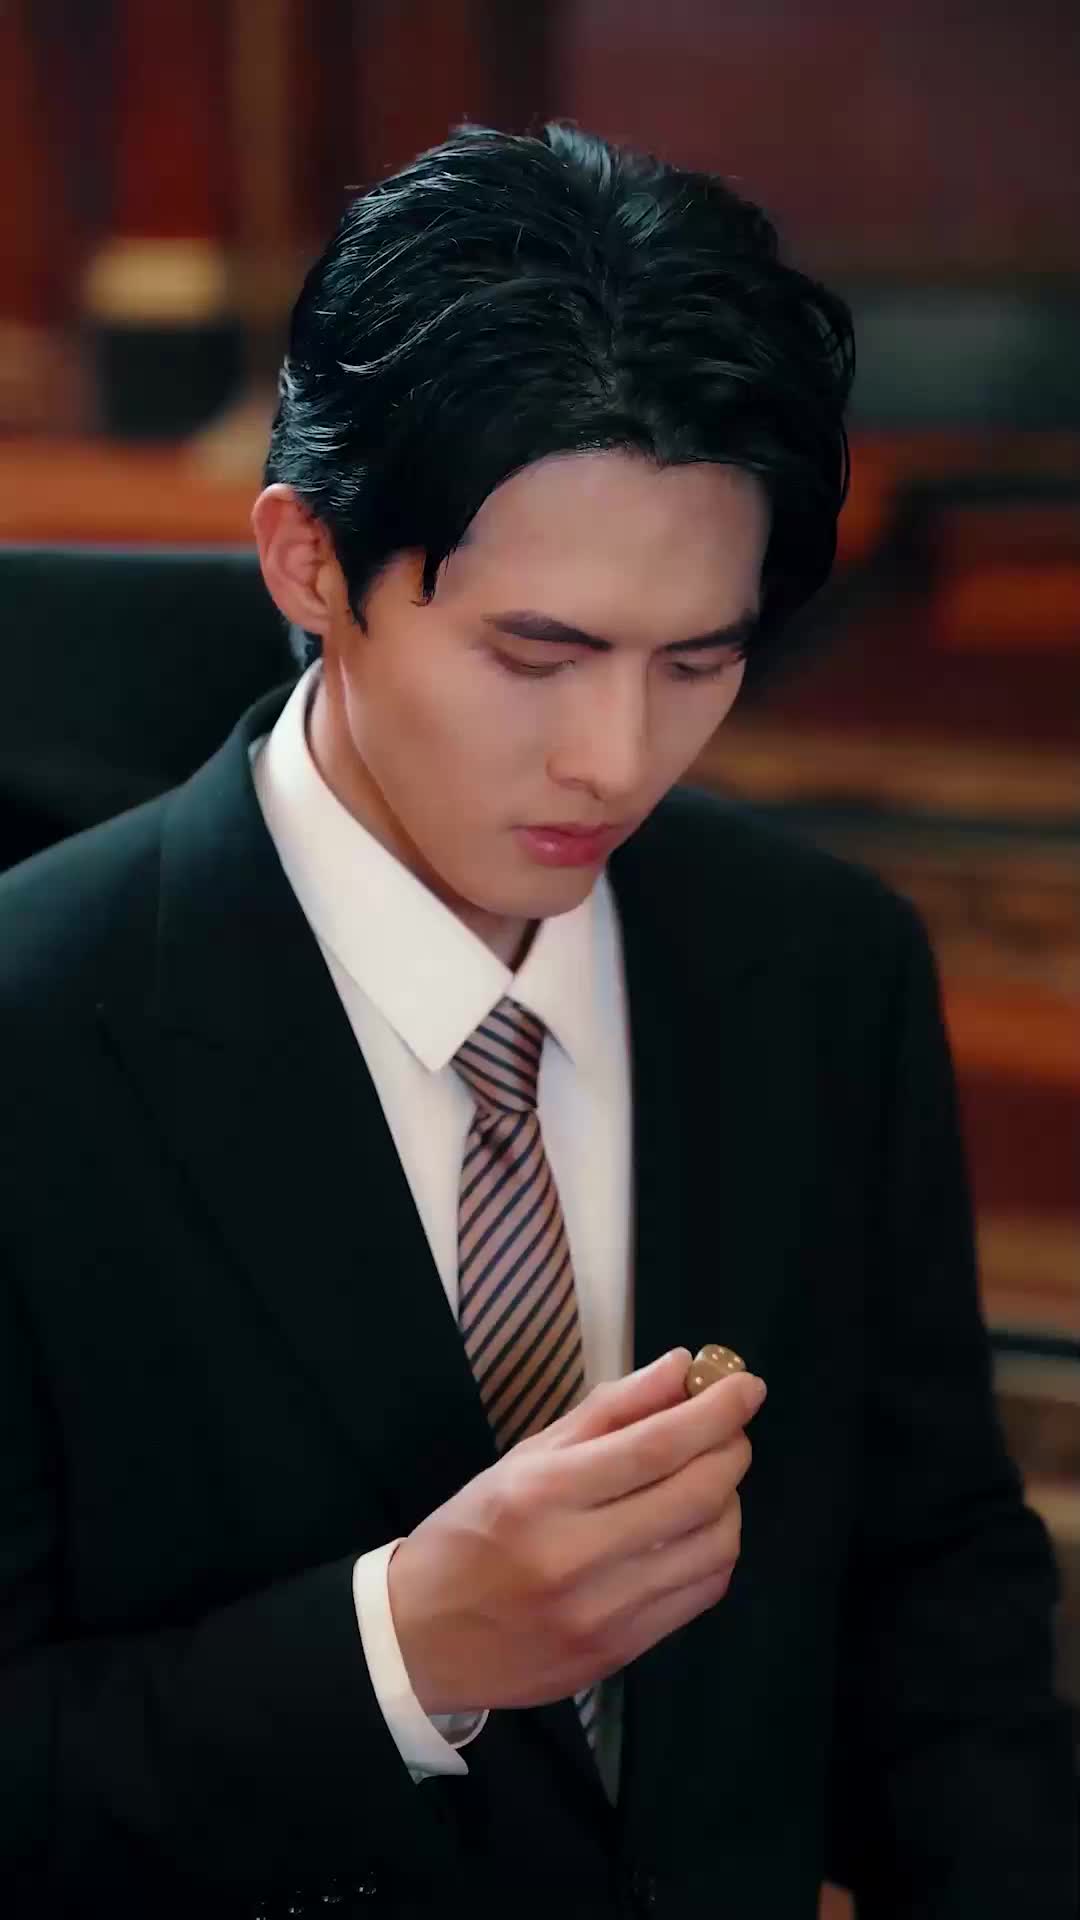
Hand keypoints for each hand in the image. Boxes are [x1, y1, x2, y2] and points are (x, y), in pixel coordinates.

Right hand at [386, 1348, 765, 1714]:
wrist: (421, 1638)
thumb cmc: (472, 1531)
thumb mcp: (526, 1457)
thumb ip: (608, 1411)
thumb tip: (681, 1368)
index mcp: (543, 1494)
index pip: (656, 1445)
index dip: (715, 1411)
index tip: (746, 1386)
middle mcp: (574, 1555)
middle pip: (695, 1494)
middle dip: (731, 1449)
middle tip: (730, 1429)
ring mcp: (601, 1613)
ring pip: (712, 1547)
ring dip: (729, 1501)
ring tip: (710, 1480)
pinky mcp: (619, 1652)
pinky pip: (700, 1594)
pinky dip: (715, 1550)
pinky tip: (696, 1531)